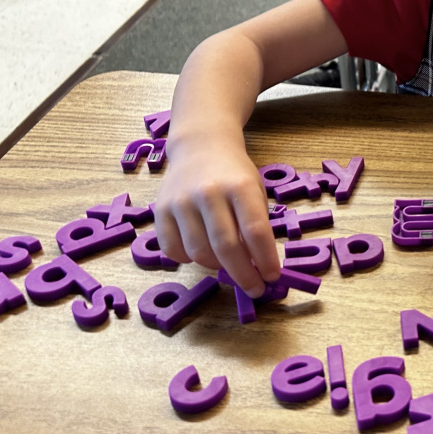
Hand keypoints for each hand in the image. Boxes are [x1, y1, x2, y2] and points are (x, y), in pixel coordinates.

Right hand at [154, 137, 280, 296]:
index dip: (265, 260)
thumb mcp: (255, 190)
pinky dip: (189, 260)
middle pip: (226, 247)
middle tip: (255, 288)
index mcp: (240, 187)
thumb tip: (259, 267)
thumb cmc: (234, 174)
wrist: (200, 146)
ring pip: (199, 253)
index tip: (272, 278)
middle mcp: (209, 193)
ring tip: (228, 263)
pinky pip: (173, 249)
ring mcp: (181, 201)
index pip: (255, 231)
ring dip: (217, 267)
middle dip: (243, 274)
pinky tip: (201, 252)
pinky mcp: (160, 210)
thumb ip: (256, 224)